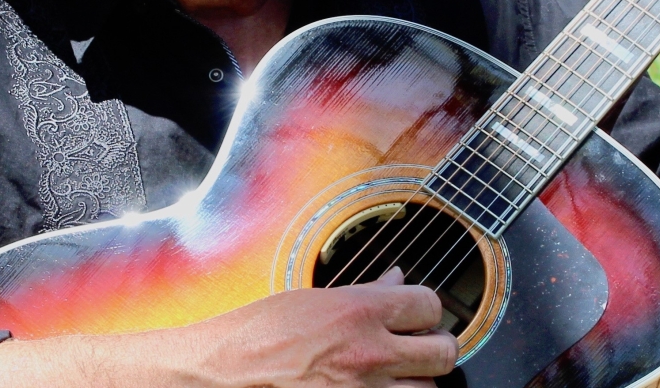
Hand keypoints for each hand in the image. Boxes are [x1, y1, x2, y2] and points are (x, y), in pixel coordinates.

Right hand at [0, 267, 456, 387]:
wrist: (214, 378)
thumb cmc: (250, 338)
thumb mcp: (306, 300)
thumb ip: (360, 294)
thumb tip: (395, 282)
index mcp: (358, 312)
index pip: (431, 304)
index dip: (426, 310)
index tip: (415, 315)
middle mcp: (369, 353)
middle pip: (445, 352)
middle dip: (432, 348)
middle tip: (416, 348)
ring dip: (414, 381)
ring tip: (389, 374)